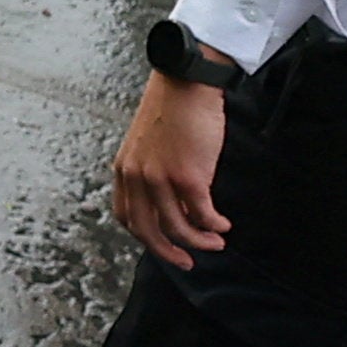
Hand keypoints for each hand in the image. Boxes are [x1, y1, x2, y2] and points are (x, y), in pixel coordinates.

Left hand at [110, 66, 232, 268]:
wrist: (186, 84)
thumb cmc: (173, 111)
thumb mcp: (148, 145)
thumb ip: (151, 172)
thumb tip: (174, 202)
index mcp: (123, 169)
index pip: (126, 215)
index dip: (144, 237)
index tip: (163, 245)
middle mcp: (136, 177)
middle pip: (146, 230)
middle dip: (168, 252)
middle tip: (187, 262)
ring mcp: (160, 178)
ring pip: (177, 226)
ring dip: (199, 241)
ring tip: (216, 242)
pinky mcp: (188, 175)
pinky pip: (200, 213)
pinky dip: (212, 225)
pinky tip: (223, 225)